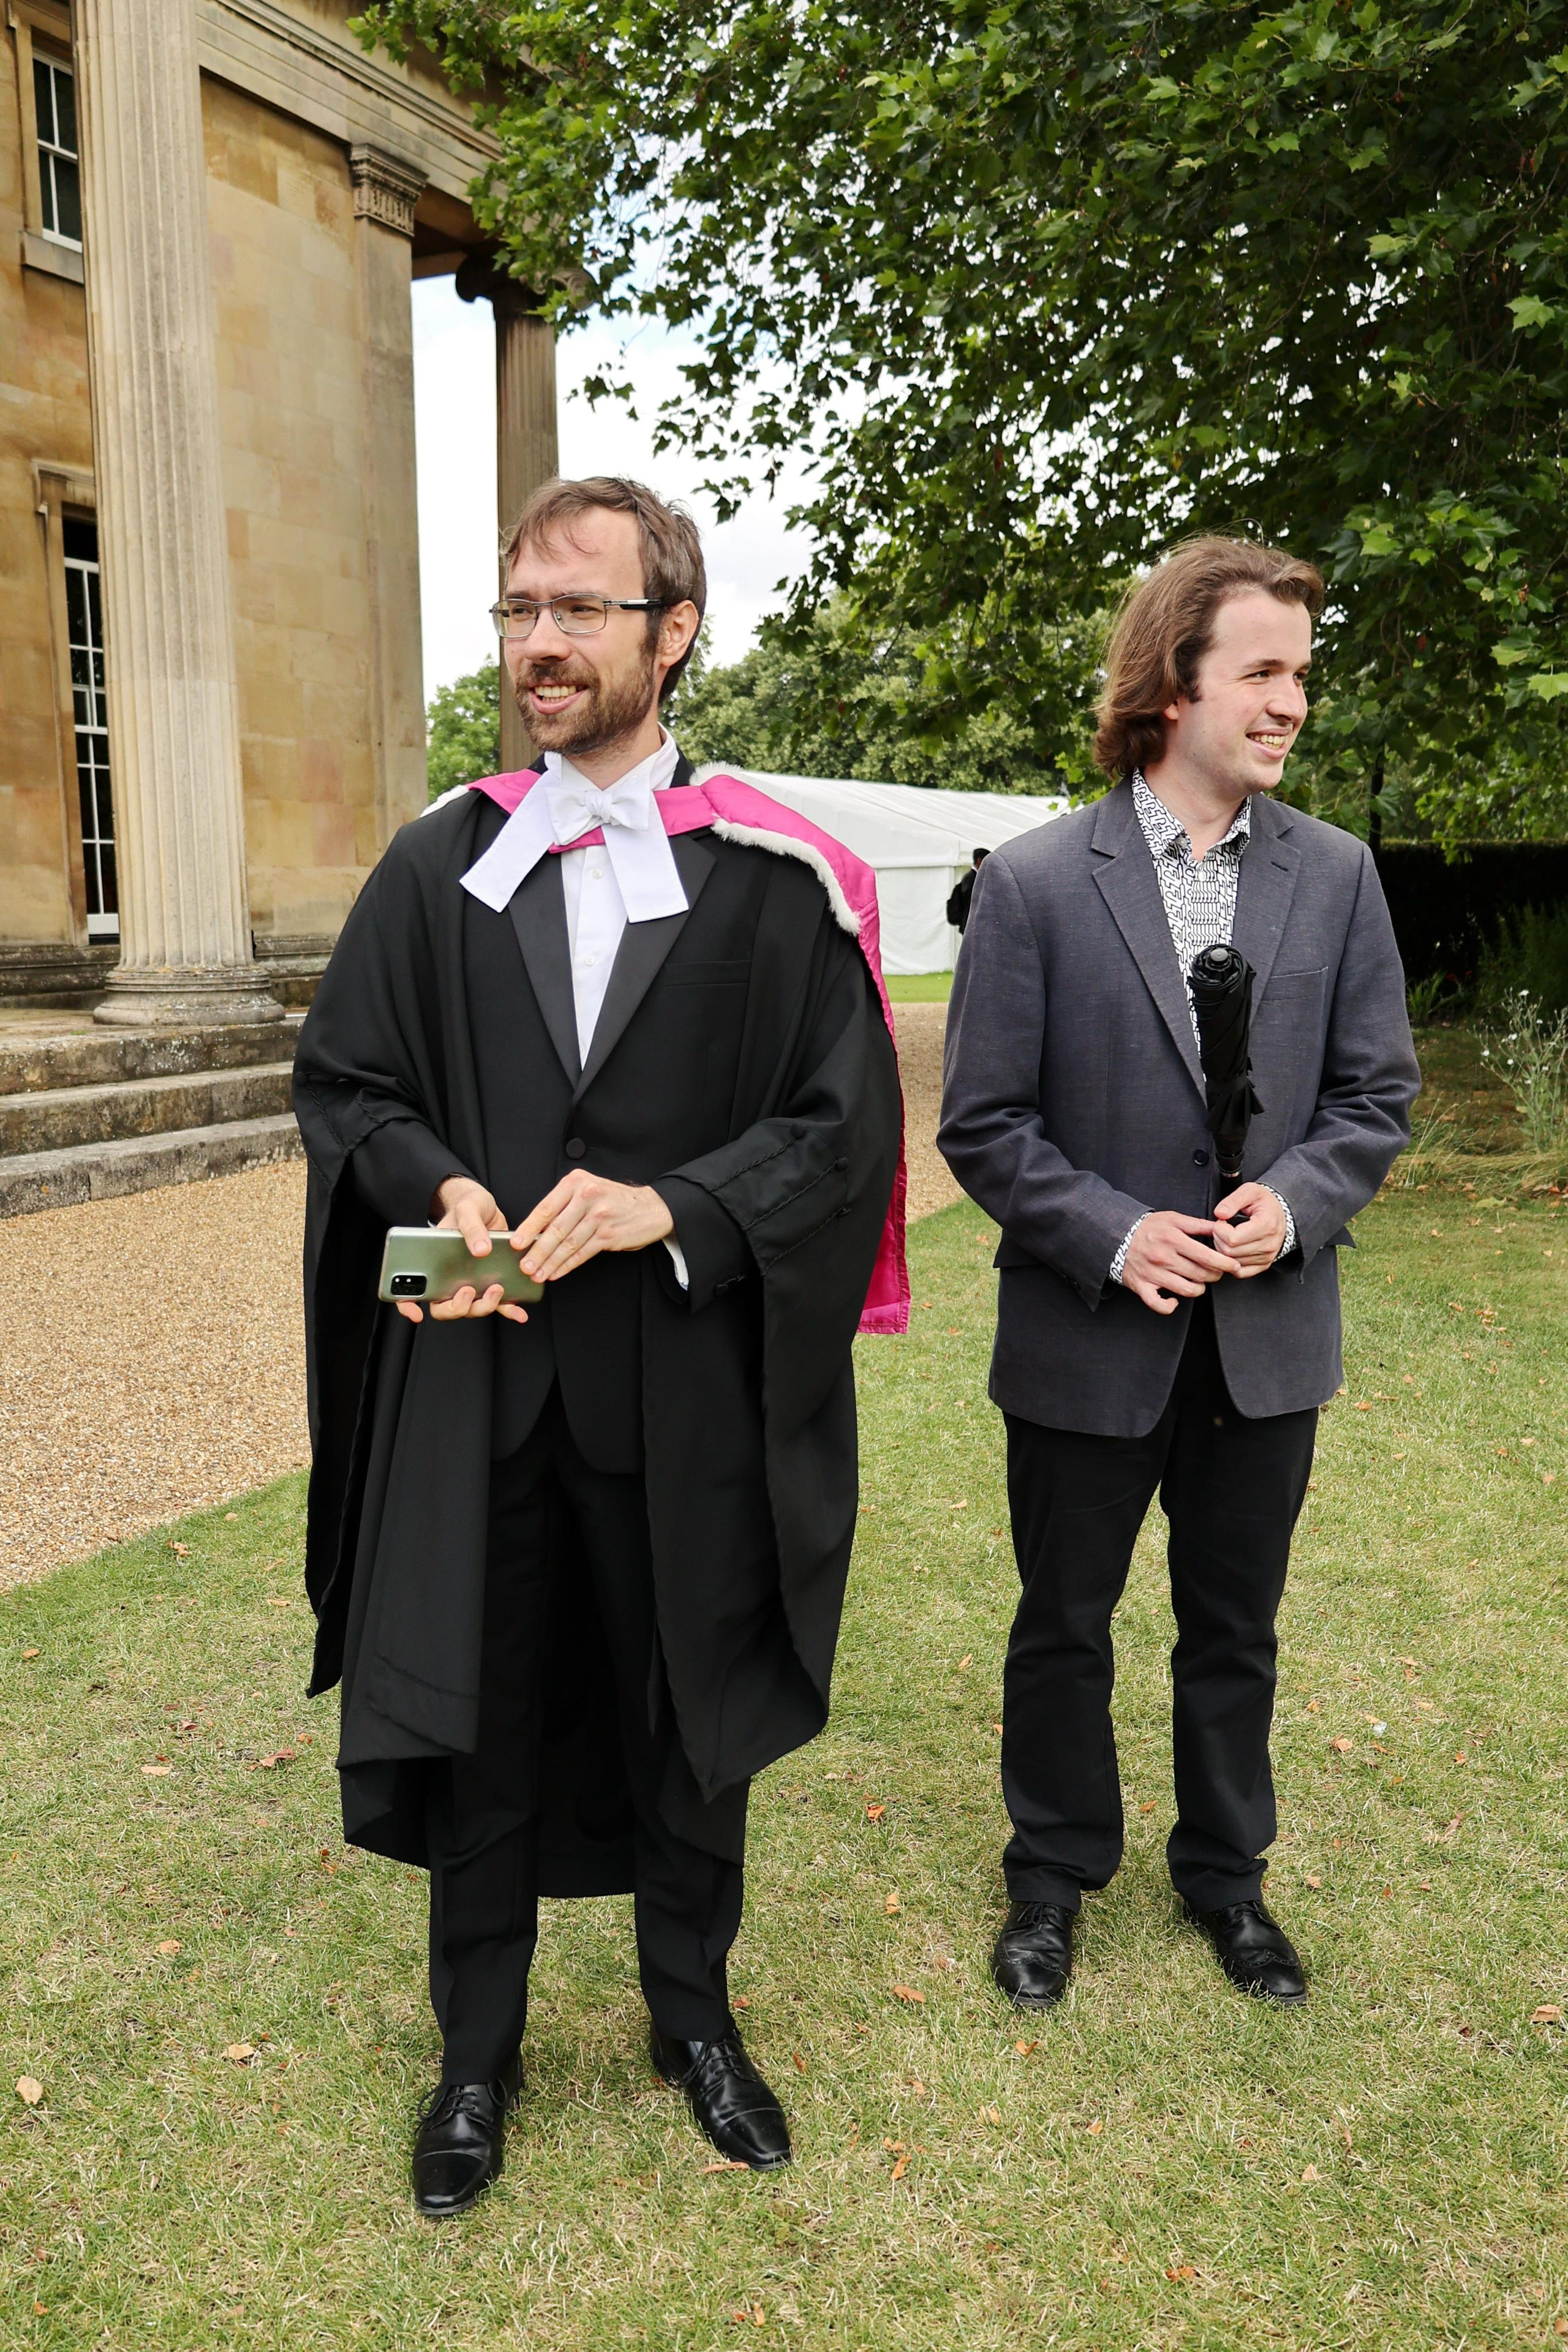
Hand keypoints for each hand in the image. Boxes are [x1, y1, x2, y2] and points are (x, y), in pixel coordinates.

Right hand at [394, 1175, 529, 1325]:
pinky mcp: (490, 1283)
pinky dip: (508, 1310)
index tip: (417, 1313)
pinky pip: (498, 1304)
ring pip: (471, 1309)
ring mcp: (469, 1283)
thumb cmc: (468, 1206)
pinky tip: (519, 1312)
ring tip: (497, 1290)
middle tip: (469, 1291)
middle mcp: (447, 1278)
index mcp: (431, 1263)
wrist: (488, 1206)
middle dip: (457, 1307)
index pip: (411, 1290)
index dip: (408, 1305)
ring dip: (484, 1307)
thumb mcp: (467, 1209)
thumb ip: (471, 1227)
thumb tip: (481, 1250)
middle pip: (444, 1307)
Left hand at [511, 1171, 673, 1283]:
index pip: (546, 1207)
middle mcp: (587, 1196)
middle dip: (537, 1250)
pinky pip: (582, 1253)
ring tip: (537, 1274)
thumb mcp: (588, 1190)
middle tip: (524, 1265)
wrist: (649, 1208)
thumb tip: (536, 1231)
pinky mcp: (609, 1234)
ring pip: (568, 1243)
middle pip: (556, 1228)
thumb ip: (564, 1205)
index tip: (516, 1242)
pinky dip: (567, 1265)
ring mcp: (599, 1216)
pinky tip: (556, 1273)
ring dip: (550, 1262)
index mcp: (576, 1182)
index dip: (529, 1228)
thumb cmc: (613, 1200)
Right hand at [1120, 1211, 1230, 1314]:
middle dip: (1215, 1275)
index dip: (1225, 1263)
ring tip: (1200, 1282)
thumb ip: (1198, 1224)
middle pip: (1200, 1275)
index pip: (1206, 1256)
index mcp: (1173, 1239)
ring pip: (1186, 1290)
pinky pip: (1158, 1304)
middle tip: (1217, 1272)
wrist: (1117, 1235)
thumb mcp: (1173, 1218)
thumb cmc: (1148, 1227)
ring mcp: (1152, 1274)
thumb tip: (1222, 1227)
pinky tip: (1175, 1300)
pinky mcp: (1142, 1286)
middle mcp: (1163, 1257)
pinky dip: (1170, 1306)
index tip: (1234, 1266)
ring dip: (1199, 1289)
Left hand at [1211, 1182, 1286, 1277]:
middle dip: (1218, 1239)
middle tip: (1222, 1228)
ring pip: (1232, 1263)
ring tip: (1228, 1236)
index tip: (1222, 1221)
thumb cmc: (1265, 1202)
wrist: (1281, 1212)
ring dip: (1223, 1250)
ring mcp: (1267, 1257)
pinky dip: (1231, 1263)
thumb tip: (1219, 1214)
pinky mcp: (1264, 1264)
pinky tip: (1231, 1250)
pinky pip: (1241, 1272)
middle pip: (1229, 1252)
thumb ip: (1232, 1200)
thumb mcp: (1250, 1191)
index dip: (1219, 1229)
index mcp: (1266, 1226)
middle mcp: (1269, 1244)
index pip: (1232, 1239)